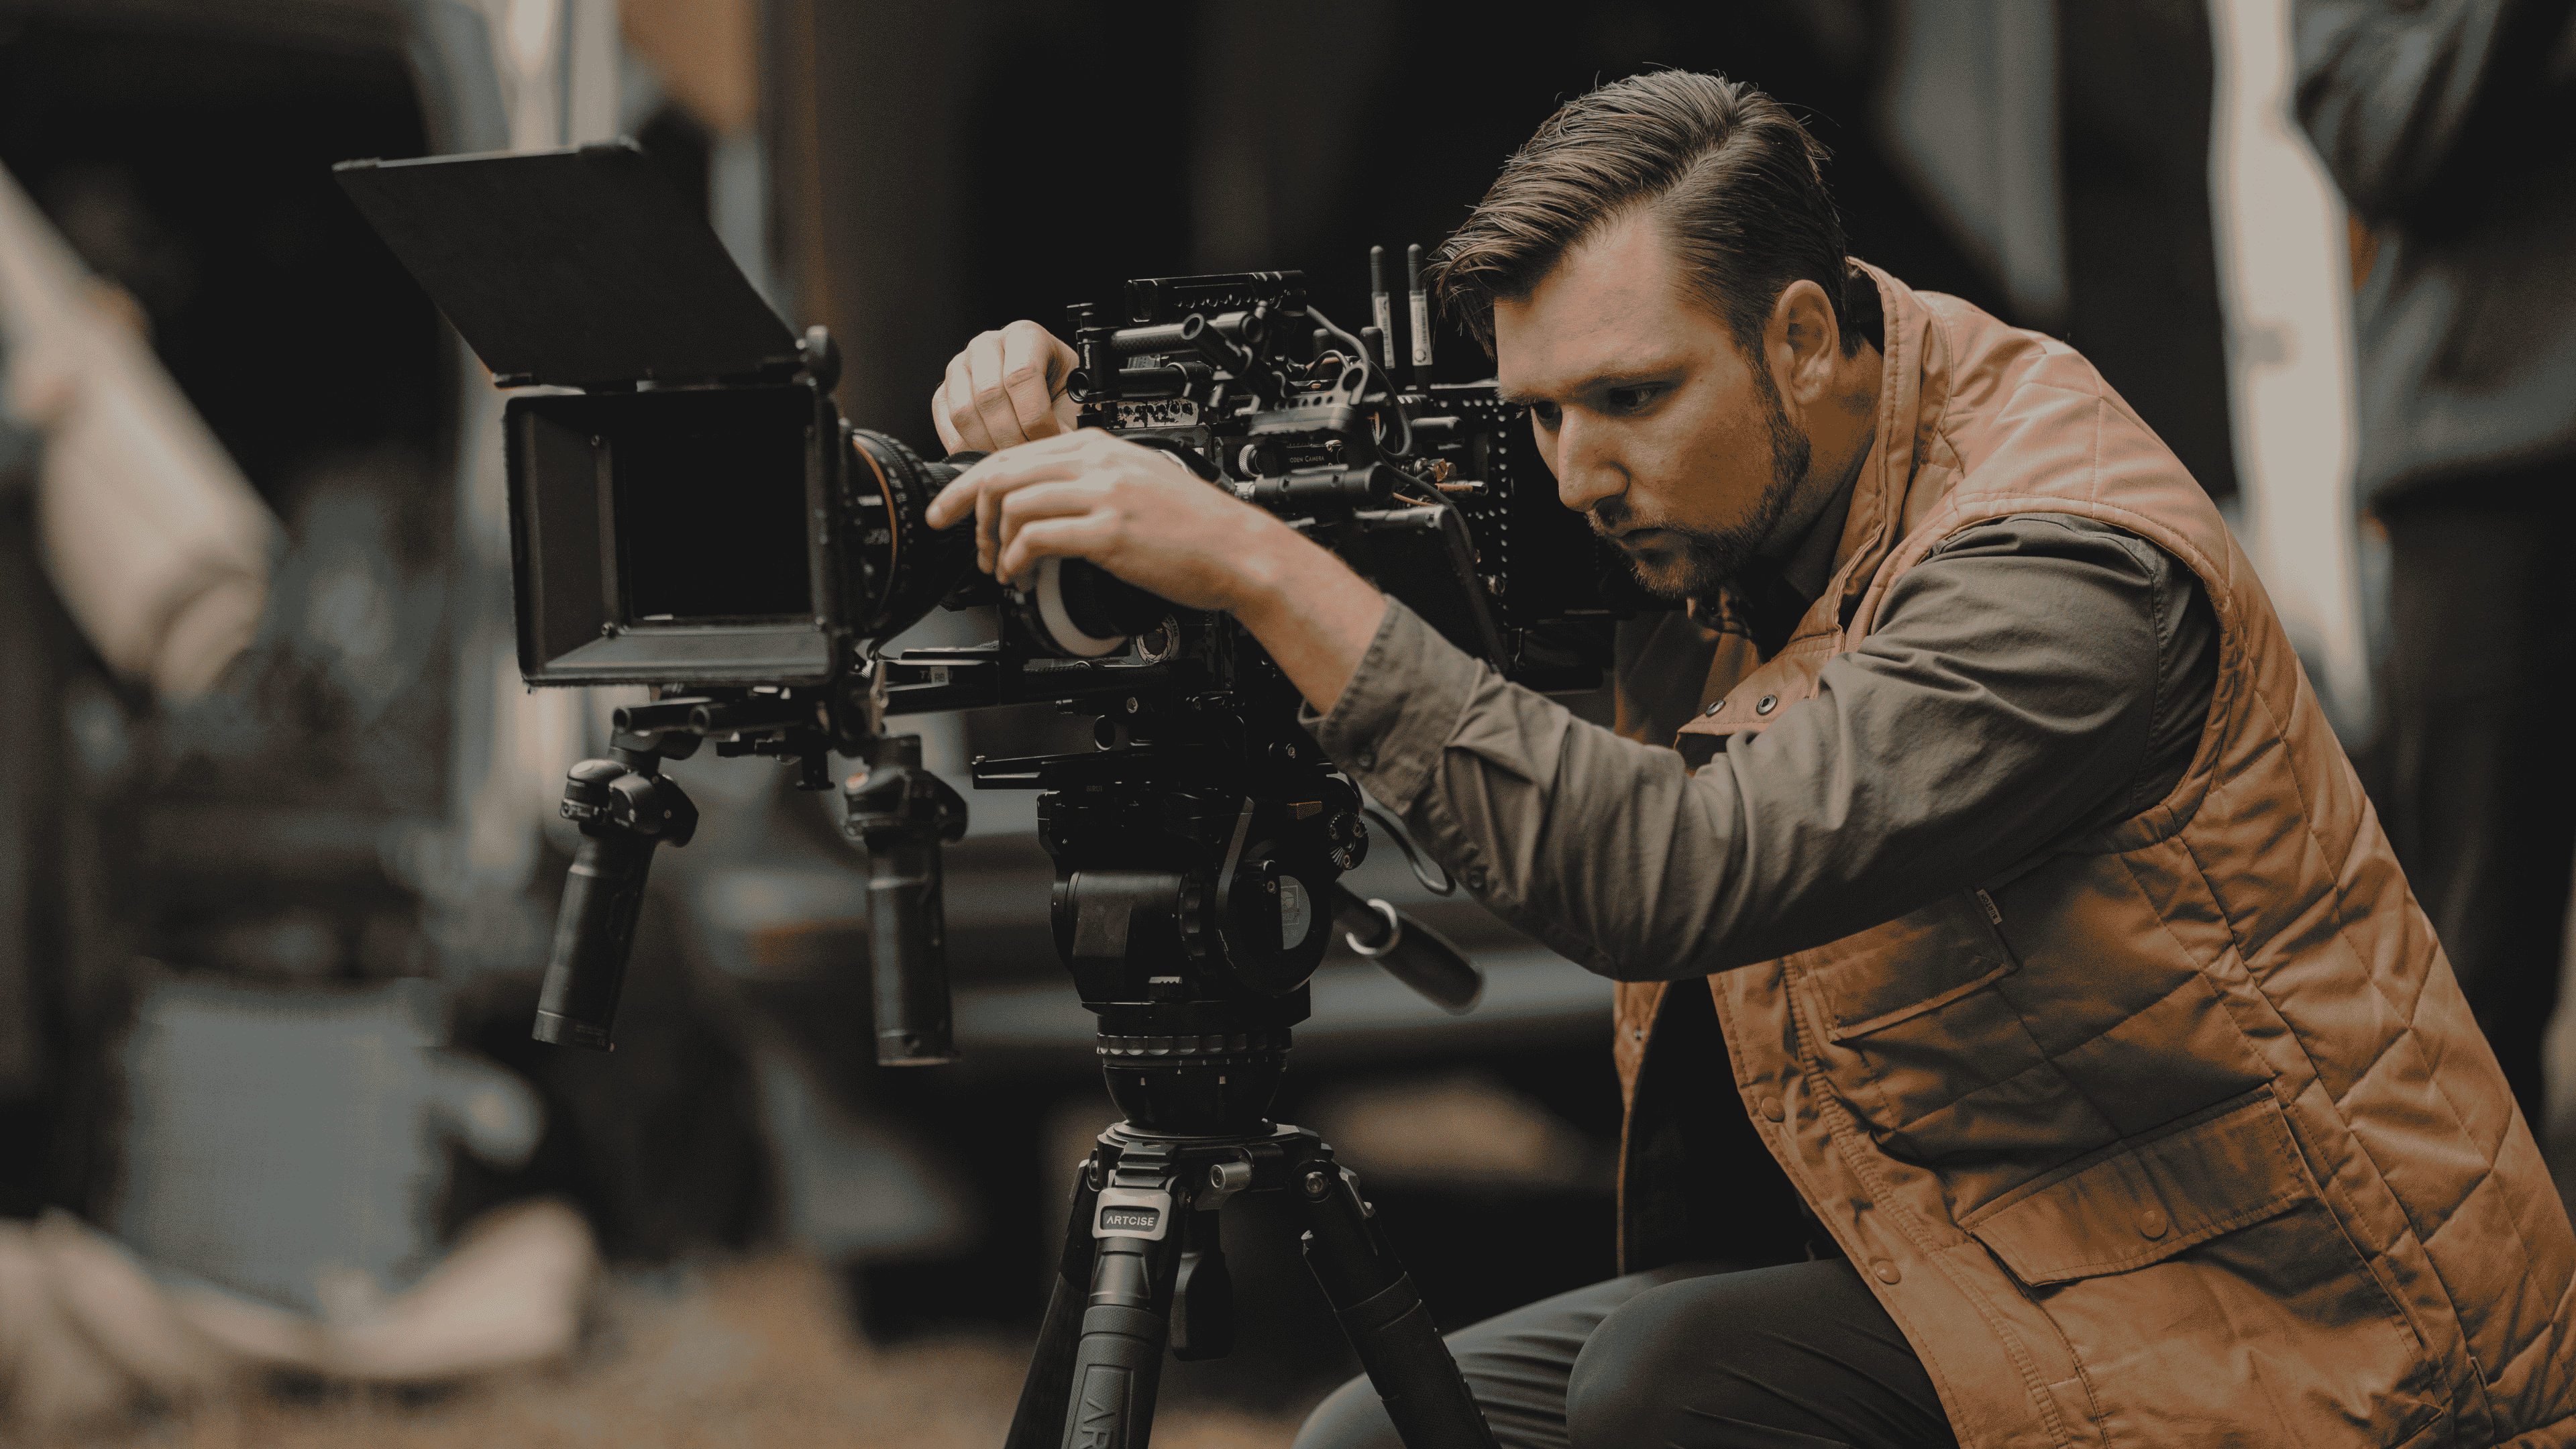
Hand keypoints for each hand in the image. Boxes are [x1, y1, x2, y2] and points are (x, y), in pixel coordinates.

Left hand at [924, 432, 1391, 711]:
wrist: (1242, 552)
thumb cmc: (1196, 529)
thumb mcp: (1138, 485)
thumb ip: (1092, 481)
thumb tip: (1044, 500)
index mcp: (1101, 446)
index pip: (1014, 453)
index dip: (969, 484)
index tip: (951, 509)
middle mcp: (1098, 462)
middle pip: (1002, 472)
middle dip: (968, 512)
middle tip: (964, 545)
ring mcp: (1104, 494)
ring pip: (1013, 503)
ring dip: (993, 544)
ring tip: (1002, 570)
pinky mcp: (1109, 530)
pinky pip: (1036, 537)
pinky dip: (1016, 561)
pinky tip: (1023, 578)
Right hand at [930, 320, 1079, 452]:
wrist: (1041, 391)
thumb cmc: (1058, 392)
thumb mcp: (1073, 398)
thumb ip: (1069, 419)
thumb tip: (1060, 444)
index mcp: (1025, 335)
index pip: (1021, 375)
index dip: (1036, 417)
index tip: (1049, 438)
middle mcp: (988, 345)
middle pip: (989, 395)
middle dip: (1012, 435)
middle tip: (1028, 454)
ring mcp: (960, 366)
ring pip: (963, 412)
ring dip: (988, 444)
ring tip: (1011, 455)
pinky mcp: (942, 392)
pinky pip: (946, 425)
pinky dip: (966, 447)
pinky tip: (989, 453)